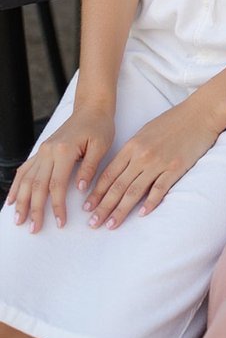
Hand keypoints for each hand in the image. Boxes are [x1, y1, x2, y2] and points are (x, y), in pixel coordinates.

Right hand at [7, 106, 114, 232]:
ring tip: (18, 220)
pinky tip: (12, 199)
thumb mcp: (101, 146)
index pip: (56, 185)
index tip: (60, 222)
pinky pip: (25, 169)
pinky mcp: (41, 151)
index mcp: (63, 150)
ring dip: (21, 201)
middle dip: (34, 209)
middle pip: (37, 186)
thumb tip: (79, 189)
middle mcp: (48, 151)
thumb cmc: (98, 127)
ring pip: (27, 179)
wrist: (91, 108)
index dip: (57, 206)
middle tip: (33, 229)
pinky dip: (17, 185)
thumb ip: (90, 167)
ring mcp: (42, 151)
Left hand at [83, 98, 219, 228]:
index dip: (97, 193)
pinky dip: (150, 203)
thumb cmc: (173, 121)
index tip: (87, 208)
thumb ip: (133, 151)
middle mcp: (142, 155)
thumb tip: (120, 170)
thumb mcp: (146, 131)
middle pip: (118, 186)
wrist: (200, 114)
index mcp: (132, 145)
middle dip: (103, 206)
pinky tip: (142, 215)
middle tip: (92, 224)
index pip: (109, 174)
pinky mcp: (175, 168)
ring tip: (110, 225)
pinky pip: (159, 189)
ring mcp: (159, 162)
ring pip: (134, 191)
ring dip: (121, 210)